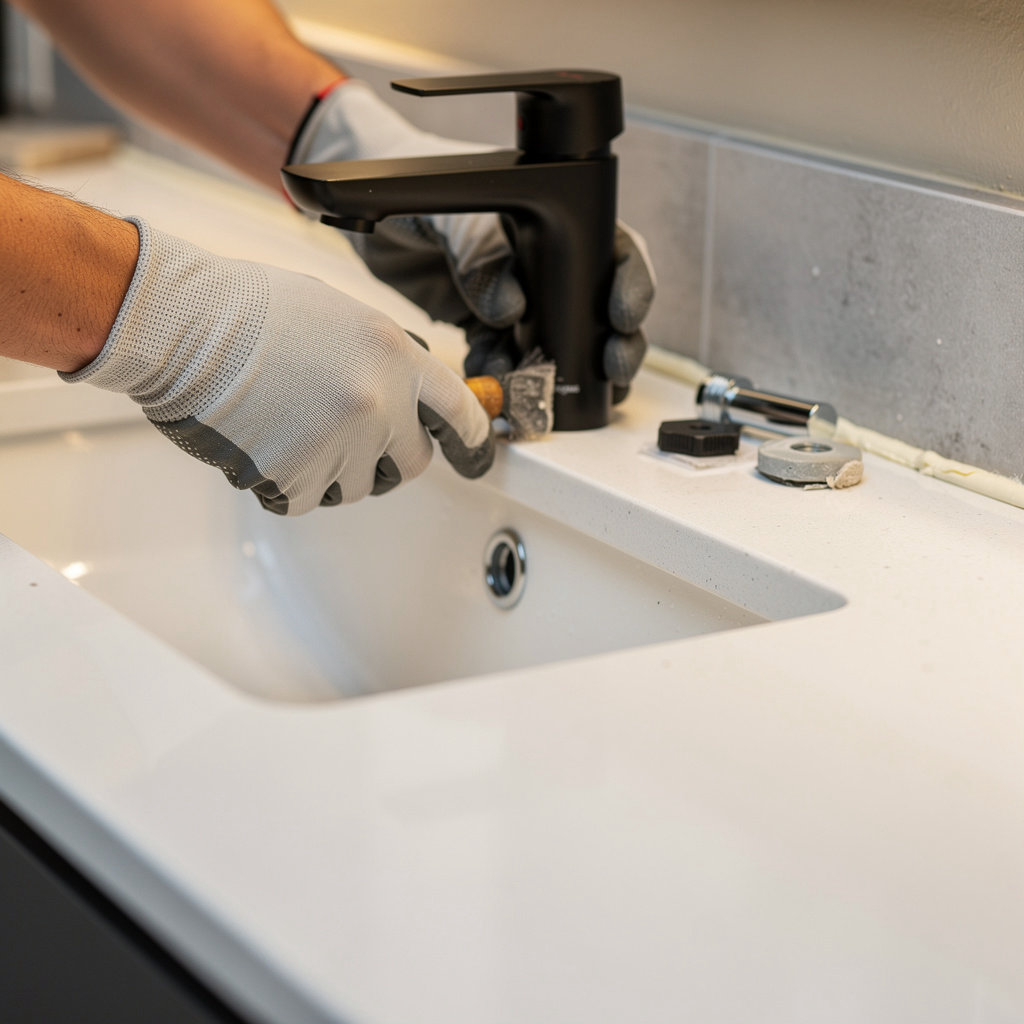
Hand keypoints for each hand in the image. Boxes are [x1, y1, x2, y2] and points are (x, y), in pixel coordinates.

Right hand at [61, 218, 494, 514]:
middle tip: (348, 440)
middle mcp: (381, 404)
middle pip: (412, 464)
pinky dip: (287, 484)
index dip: (470, 438)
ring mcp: (343, 444)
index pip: (458, 410)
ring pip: (357, 488)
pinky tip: (262, 444)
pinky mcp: (300, 476)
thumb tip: (401, 396)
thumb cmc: (251, 309)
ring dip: (331, 472)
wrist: (184, 325)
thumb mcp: (341, 316)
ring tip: (289, 428)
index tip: (474, 453)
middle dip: (387, 460)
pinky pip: (307, 500)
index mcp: (396, 356)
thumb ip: (382, 360)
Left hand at [290, 80, 655, 400]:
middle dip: (610, 345)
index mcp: (553, 217)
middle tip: (611, 370)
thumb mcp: (447, 206)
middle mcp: (543, 261)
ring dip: (559, 375)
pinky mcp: (481, 323)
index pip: (610, 251)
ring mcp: (515, 297)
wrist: (356, 196)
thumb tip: (511, 309)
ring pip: (555, 344)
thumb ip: (480, 250)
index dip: (629, 286)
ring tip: (551, 394)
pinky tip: (496, 388)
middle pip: (595, 309)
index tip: (623, 316)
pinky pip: (504, 359)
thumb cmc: (408, 173)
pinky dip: (504, 380)